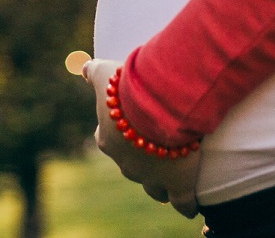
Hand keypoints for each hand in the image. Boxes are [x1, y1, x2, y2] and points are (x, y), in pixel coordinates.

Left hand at [81, 58, 201, 217]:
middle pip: (131, 169)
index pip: (109, 142)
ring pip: (154, 188)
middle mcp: (126, 162)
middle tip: (152, 157)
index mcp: (108, 138)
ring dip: (161, 184)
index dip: (120, 138)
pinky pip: (183, 202)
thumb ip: (94, 71)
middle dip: (140, 163)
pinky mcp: (178, 183)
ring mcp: (152, 176)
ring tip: (171, 180)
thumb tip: (83, 68)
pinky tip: (191, 207)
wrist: (159, 104)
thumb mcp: (108, 74)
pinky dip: (187, 205)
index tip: (128, 134)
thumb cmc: (132, 86)